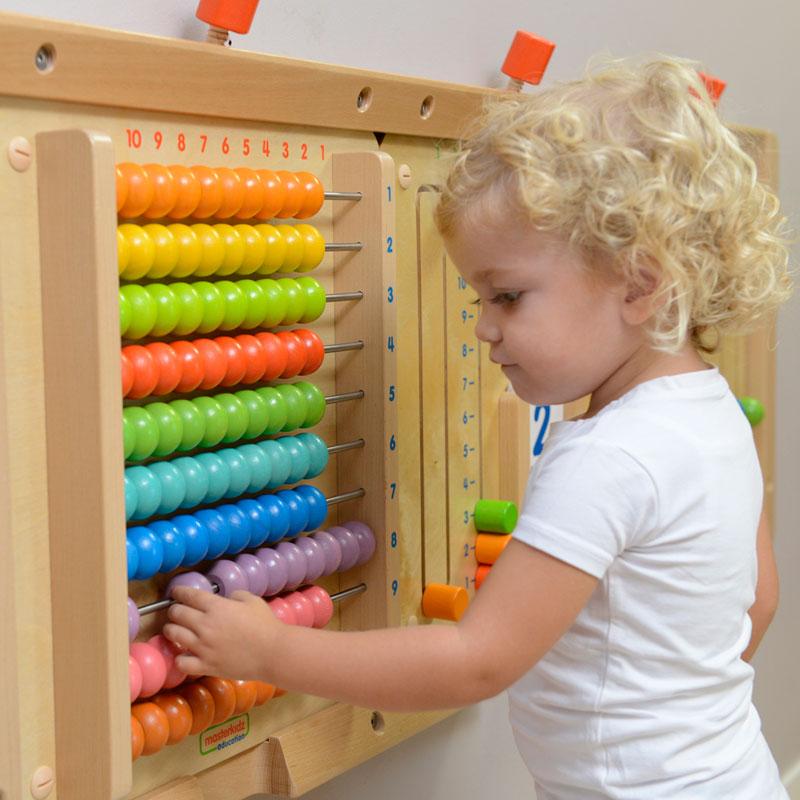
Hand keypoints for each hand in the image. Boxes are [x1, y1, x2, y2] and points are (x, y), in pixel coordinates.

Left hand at [163, 587, 280, 680]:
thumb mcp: (252, 600)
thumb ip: (235, 595)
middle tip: (177, 611)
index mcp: (217, 607)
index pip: (189, 596)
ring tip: (174, 630)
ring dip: (171, 630)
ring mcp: (203, 647)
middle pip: (177, 614)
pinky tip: (184, 655)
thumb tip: (226, 599)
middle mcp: (205, 625)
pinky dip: (180, 658)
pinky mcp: (205, 666)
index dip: (179, 592)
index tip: (176, 592)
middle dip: (175, 610)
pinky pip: (181, 662)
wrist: (273, 653)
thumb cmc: (266, 624)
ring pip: (173, 635)